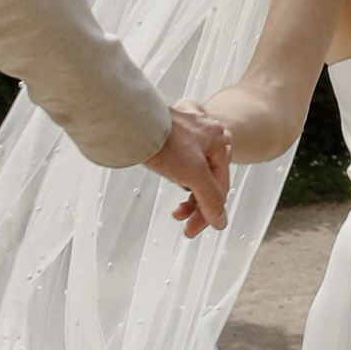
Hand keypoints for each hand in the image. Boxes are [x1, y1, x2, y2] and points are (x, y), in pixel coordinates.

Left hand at [146, 99, 231, 235]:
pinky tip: (169, 173)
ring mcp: (189, 126)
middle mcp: (207, 131)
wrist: (130, 122)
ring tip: (172, 196)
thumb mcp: (194, 175)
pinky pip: (180, 153)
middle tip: (179, 216)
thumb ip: (211, 199)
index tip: (194, 227)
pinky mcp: (171, 125)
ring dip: (184, 187)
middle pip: (208, 176)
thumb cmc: (162, 140)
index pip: (220, 185)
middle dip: (194, 201)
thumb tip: (220, 220)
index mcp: (220, 140)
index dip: (208, 211)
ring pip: (194, 166)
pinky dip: (176, 169)